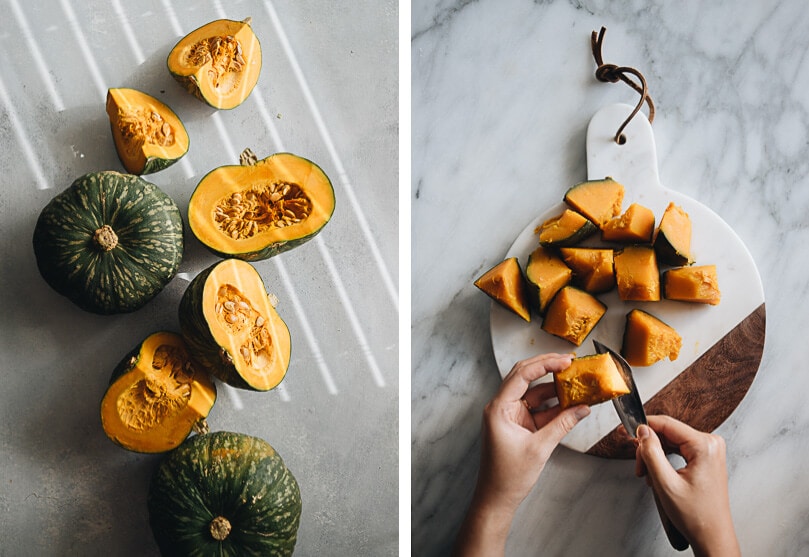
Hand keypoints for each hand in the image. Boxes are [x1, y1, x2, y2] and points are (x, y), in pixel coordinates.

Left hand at [454, 353, 589, 556]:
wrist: (497, 499)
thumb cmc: (508, 476)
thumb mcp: (540, 448)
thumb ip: (563, 425)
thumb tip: (583, 408)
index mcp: (498, 408)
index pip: (521, 374)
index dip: (544, 364)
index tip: (565, 360)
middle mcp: (502, 407)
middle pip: (526, 377)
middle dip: (548, 368)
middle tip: (571, 363)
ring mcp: (510, 415)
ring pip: (534, 393)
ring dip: (555, 389)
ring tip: (577, 382)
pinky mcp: (519, 425)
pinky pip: (538, 409)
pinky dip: (554, 407)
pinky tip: (573, 404)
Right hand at [635, 415, 739, 556]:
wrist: (711, 536)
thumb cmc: (696, 516)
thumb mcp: (665, 483)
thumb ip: (651, 452)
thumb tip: (643, 431)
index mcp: (704, 446)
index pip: (666, 424)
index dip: (642, 427)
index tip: (625, 430)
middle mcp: (710, 444)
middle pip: (668, 433)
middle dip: (648, 448)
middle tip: (638, 465)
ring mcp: (709, 451)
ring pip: (671, 441)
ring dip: (654, 455)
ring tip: (646, 474)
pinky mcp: (705, 458)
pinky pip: (678, 449)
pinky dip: (664, 459)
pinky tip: (656, 473)